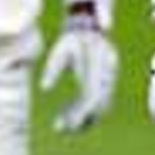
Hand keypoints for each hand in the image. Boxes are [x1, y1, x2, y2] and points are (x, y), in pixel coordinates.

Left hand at [39, 15, 118, 132]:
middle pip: (98, 105)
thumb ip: (53, 67)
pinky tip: (69, 115)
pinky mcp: (107, 83)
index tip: (65, 124)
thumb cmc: (72, 37)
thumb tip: (44, 87)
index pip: (92, 96)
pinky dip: (84, 110)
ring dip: (83, 117)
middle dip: (81, 120)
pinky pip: (99, 102)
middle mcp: (108, 74)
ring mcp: (110, 79)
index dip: (80, 112)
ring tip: (62, 124)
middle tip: (60, 128)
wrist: (90, 26)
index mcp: (98, 65)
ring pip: (100, 107)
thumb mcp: (61, 48)